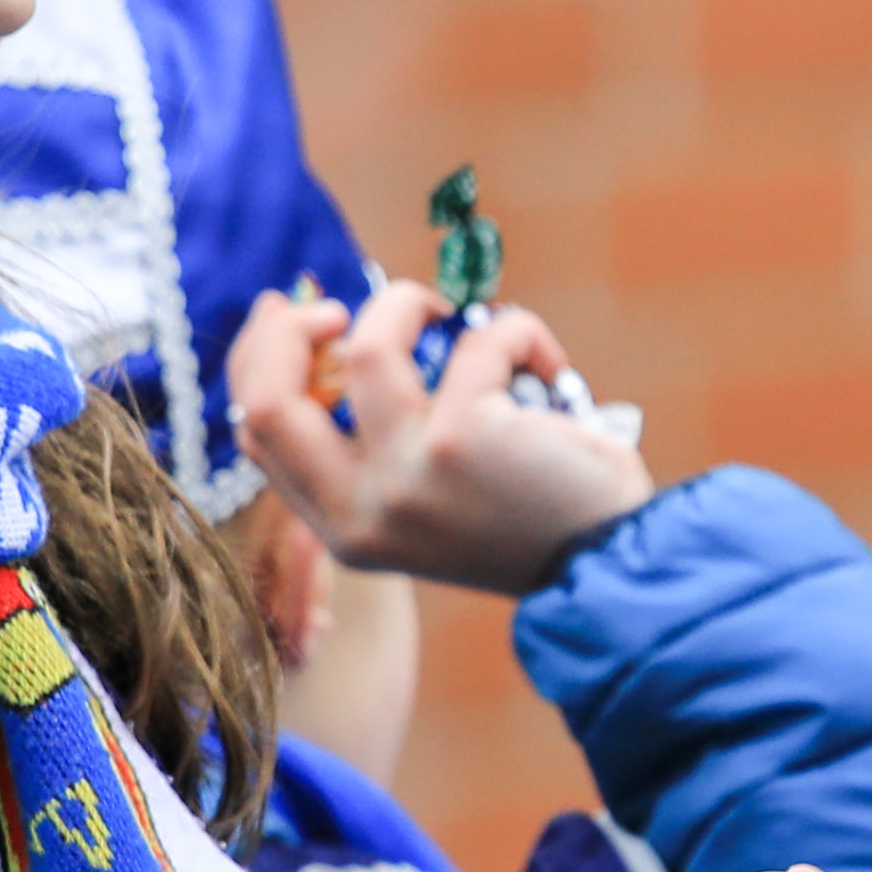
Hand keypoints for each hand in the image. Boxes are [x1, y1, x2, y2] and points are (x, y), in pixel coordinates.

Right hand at [228, 278, 652, 593]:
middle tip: (336, 308)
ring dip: (407, 304)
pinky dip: (517, 334)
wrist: (612, 567)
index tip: (301, 318)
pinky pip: (478, 343)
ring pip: (366, 346)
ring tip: (452, 314)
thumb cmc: (531, 520)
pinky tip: (548, 366)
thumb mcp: (430, 495)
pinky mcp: (459, 440)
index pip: (259, 436)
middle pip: (264, 400)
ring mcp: (404, 478)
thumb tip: (331, 336)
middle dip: (284, 330)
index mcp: (344, 528)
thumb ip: (376, 440)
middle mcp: (361, 512)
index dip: (261, 361)